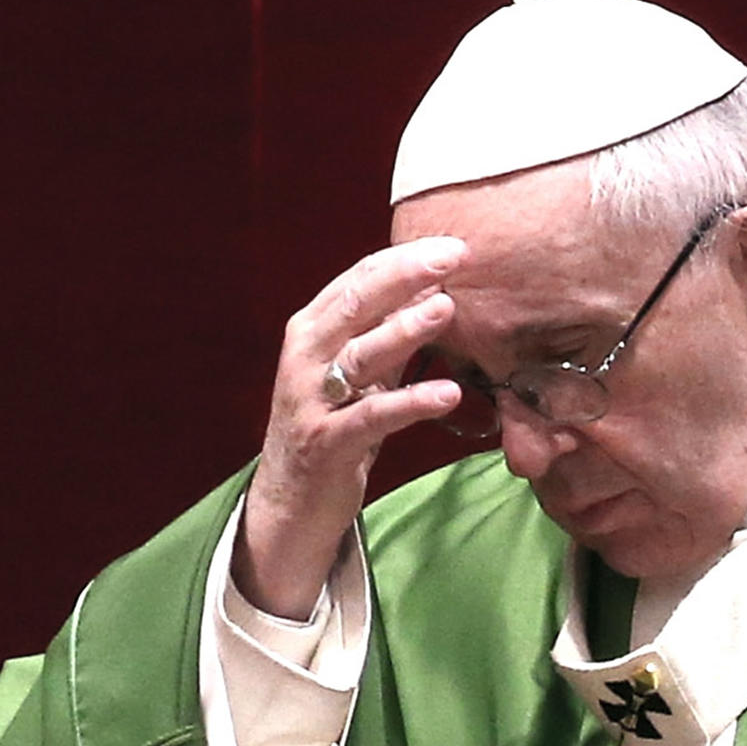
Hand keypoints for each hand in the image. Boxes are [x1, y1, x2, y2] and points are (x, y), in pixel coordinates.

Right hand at [243, 235, 471, 617]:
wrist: (292, 501)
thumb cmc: (333, 426)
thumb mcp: (361, 374)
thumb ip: (390, 334)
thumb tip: (435, 289)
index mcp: (312, 330)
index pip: (358, 279)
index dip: (404, 258)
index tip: (452, 244)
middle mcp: (305, 356)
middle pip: (356, 303)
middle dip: (405, 274)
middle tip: (455, 256)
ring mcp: (311, 399)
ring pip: (360, 354)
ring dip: (405, 329)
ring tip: (447, 308)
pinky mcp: (326, 442)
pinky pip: (373, 417)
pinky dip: (411, 402)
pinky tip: (448, 393)